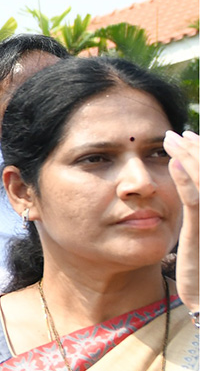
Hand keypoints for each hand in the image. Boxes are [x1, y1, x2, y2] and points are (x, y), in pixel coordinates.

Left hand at [166, 129, 198, 311]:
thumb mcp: (199, 237)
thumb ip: (197, 212)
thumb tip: (190, 196)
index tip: (192, 137)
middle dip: (199, 149)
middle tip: (181, 133)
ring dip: (191, 155)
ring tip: (173, 138)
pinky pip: (195, 201)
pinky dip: (187, 178)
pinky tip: (175, 162)